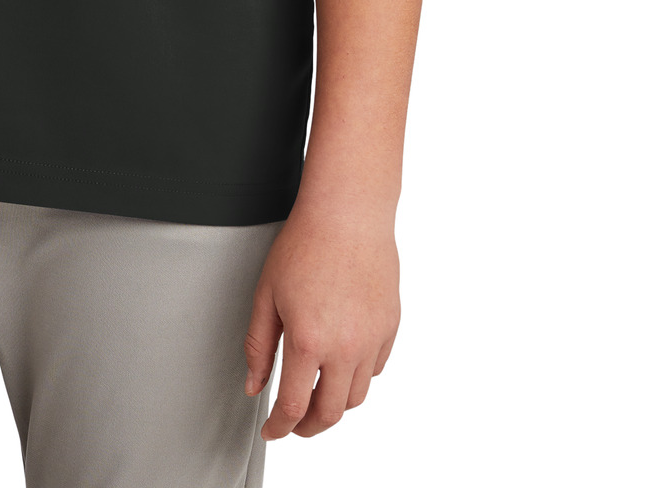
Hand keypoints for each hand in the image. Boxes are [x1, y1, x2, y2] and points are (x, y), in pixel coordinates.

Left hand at [243, 202, 400, 438]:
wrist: (347, 213)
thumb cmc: (304, 245)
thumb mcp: (266, 294)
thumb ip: (258, 345)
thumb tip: (253, 385)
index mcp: (307, 340)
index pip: (292, 407)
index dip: (278, 428)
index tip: (272, 430)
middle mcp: (344, 347)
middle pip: (330, 414)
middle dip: (308, 427)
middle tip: (295, 423)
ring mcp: (372, 339)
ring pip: (356, 396)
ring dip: (334, 404)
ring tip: (317, 393)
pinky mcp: (390, 327)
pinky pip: (376, 368)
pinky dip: (358, 375)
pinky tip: (342, 362)